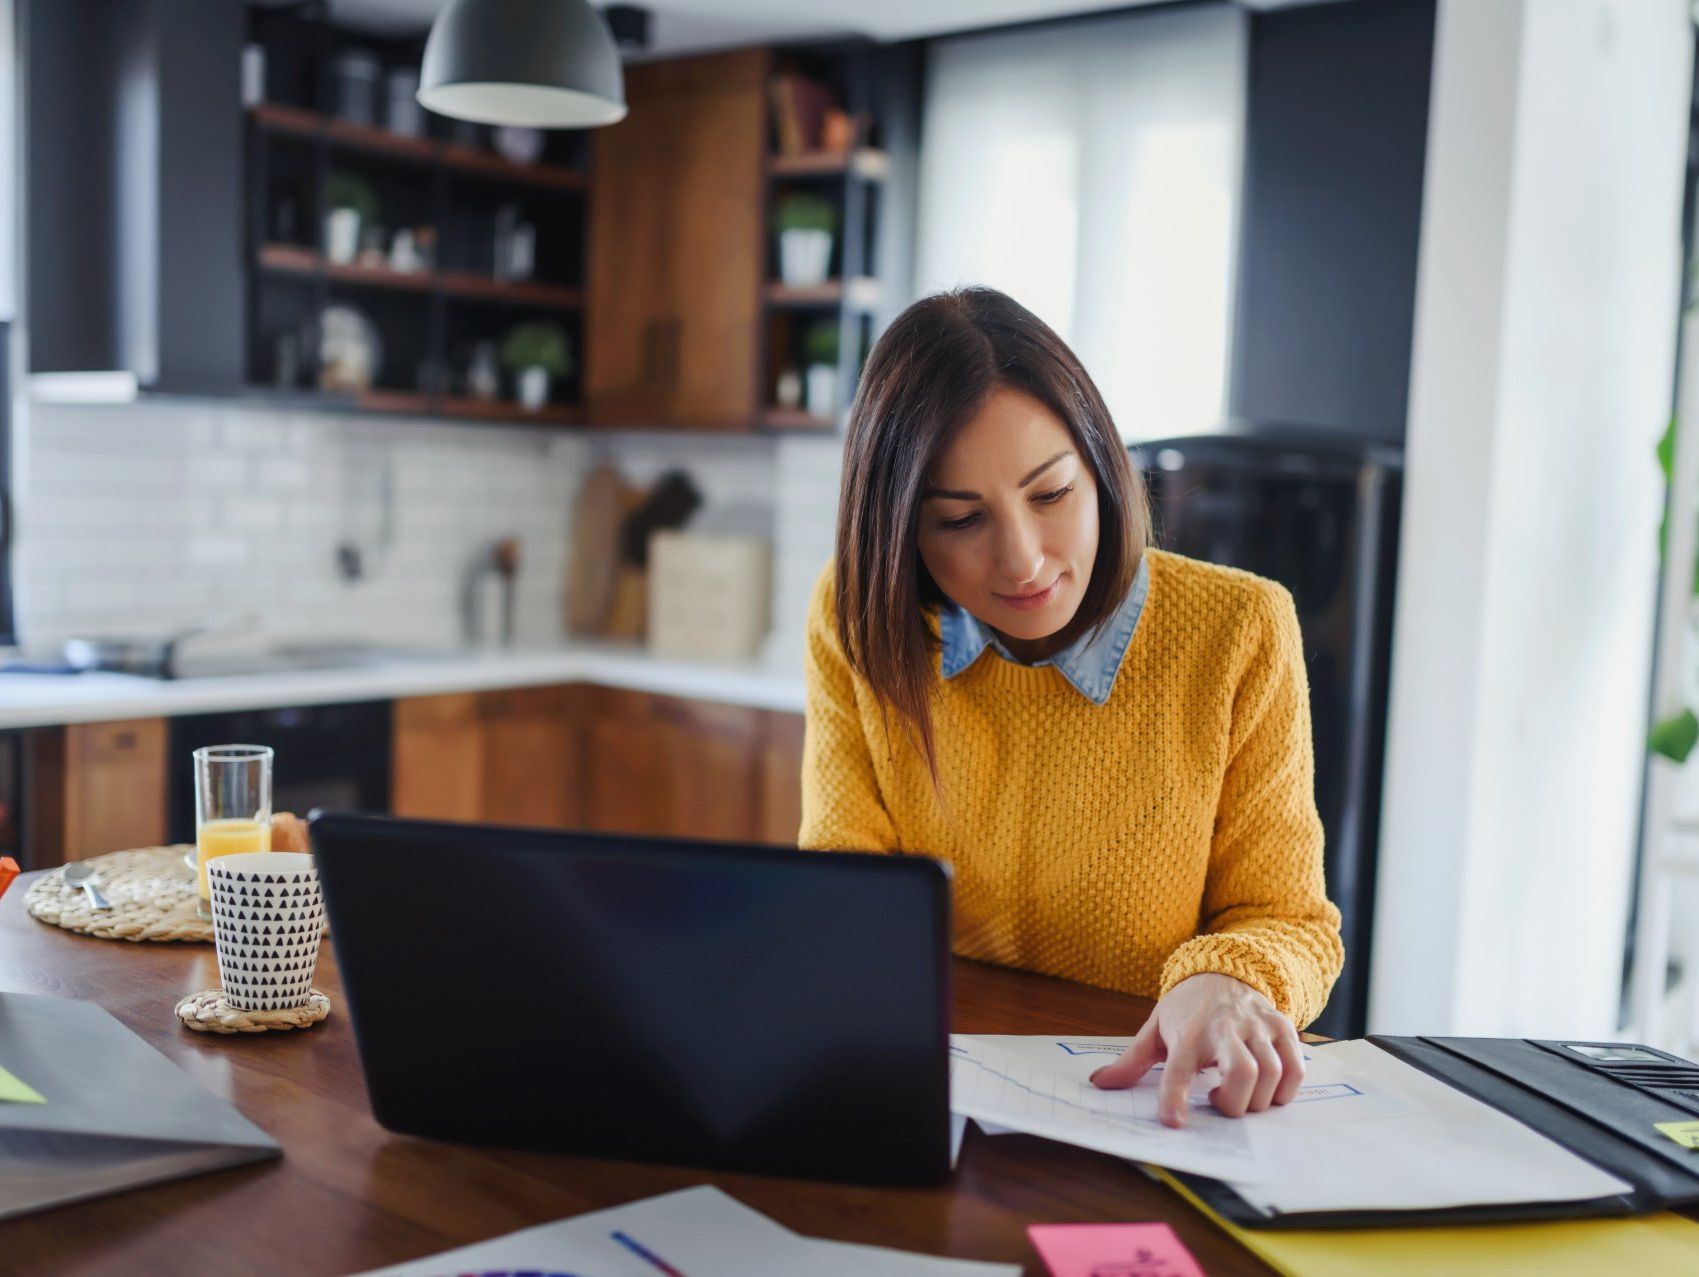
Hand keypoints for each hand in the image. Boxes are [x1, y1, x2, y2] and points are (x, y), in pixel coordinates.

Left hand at [1089, 972, 1303, 1126]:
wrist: (1222, 970)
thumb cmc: (1187, 1009)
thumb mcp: (1155, 1029)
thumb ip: (1131, 1060)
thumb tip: (1100, 1083)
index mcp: (1188, 1032)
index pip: (1178, 1068)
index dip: (1176, 1096)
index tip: (1173, 1122)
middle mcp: (1225, 1028)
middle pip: (1242, 1072)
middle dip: (1234, 1103)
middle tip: (1219, 1103)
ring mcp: (1258, 1027)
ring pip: (1271, 1073)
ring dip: (1257, 1099)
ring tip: (1238, 1094)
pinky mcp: (1282, 1028)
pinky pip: (1295, 1069)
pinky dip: (1284, 1090)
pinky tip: (1265, 1089)